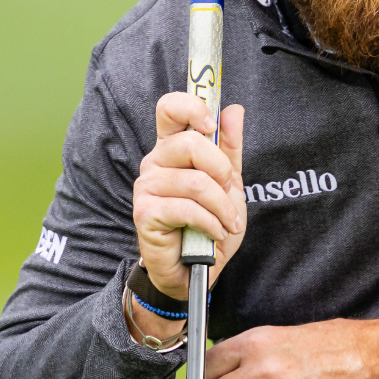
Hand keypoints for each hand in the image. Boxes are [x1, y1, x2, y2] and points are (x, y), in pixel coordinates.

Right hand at [133, 93, 247, 299]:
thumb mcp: (229, 185)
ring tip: (228, 222)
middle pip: (190, 143)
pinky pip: (187, 208)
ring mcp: (147, 187)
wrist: (194, 271)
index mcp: (173, 149)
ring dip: (223, 207)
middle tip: (230, 191)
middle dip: (222, 170)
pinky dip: (211, 223)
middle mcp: (155, 162)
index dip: (191, 107)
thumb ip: (229, 149)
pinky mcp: (145, 213)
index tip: (211, 124)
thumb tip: (234, 110)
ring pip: (196, 182)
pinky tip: (215, 233)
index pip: (169, 109)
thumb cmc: (208, 225)